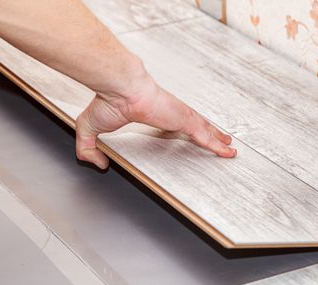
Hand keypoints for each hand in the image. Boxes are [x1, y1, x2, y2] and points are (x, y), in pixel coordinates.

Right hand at [75, 57, 236, 168]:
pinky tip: (227, 151)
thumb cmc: (108, 101)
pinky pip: (205, 136)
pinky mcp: (185, 120)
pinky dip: (217, 145)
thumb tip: (99, 164)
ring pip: (204, 131)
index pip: (169, 125)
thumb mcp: (90, 129)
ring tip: (228, 145)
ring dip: (216, 137)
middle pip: (193, 126)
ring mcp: (179, 117)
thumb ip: (89, 148)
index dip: (178, 130)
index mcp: (151, 115)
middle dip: (206, 132)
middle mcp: (169, 115)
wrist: (119, 88)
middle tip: (218, 139)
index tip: (182, 135)